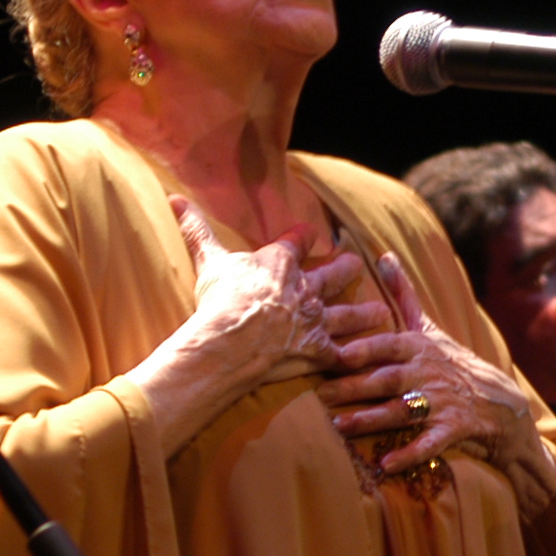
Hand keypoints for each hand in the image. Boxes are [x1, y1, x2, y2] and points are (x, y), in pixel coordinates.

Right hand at [170, 195, 376, 382]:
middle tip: (357, 264)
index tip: (313, 235)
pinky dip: (357, 357)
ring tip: (380, 311)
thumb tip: (175, 198)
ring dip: (365, 313)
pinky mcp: (320, 352)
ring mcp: (316, 321)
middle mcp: (306, 289)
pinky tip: (368, 357)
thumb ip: (196, 229)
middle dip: (346, 268)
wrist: (231, 341)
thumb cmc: (221, 300)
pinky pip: (345, 354)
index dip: (306, 237)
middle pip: (334, 274)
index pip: (300, 241)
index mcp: (281, 263)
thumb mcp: (208, 260)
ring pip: (349, 314)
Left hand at [319, 252, 555, 510]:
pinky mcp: (454, 429)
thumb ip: (403, 295)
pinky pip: (430, 442)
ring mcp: (442, 401)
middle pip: (387, 379)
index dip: (361, 350)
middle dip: (353, 388)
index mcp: (420, 347)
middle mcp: (429, 372)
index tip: (332, 354)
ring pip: (402, 410)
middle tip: (320, 396)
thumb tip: (383, 254)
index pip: (386, 345)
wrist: (500, 402)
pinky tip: (385, 466)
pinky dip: (409, 454)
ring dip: (371, 420)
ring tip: (340, 427)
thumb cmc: (454, 363)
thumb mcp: (430, 328)